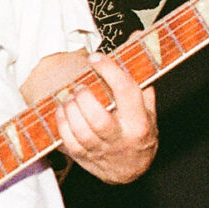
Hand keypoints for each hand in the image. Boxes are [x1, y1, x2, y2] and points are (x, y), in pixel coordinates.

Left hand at [57, 52, 157, 184]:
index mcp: (139, 123)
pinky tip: (63, 111)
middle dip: (85, 97)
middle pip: (99, 118)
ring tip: (71, 96)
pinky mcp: (85, 159)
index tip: (96, 58)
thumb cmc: (138, 131)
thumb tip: (135, 37)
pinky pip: (69, 142)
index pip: (126, 92)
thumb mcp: (146, 106)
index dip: (109, 71)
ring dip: (71, 109)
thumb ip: (139, 74)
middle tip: (80, 86)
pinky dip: (62, 124)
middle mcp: (121, 139)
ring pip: (82, 132)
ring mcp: (102, 151)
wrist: (132, 170)